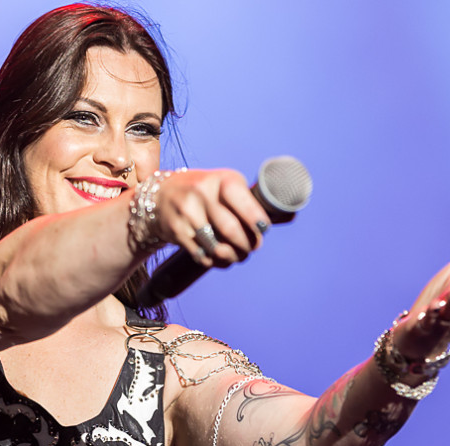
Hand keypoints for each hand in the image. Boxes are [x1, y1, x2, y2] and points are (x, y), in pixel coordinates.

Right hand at [151, 169, 271, 266]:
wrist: (161, 195)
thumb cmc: (205, 192)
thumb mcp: (225, 184)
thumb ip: (248, 199)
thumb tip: (289, 215)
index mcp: (221, 179)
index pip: (244, 203)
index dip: (257, 221)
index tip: (263, 231)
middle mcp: (202, 192)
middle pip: (232, 230)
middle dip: (246, 245)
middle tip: (251, 249)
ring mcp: (187, 212)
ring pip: (216, 246)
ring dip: (231, 257)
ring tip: (235, 256)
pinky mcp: (176, 230)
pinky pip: (202, 255)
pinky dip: (213, 261)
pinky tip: (217, 258)